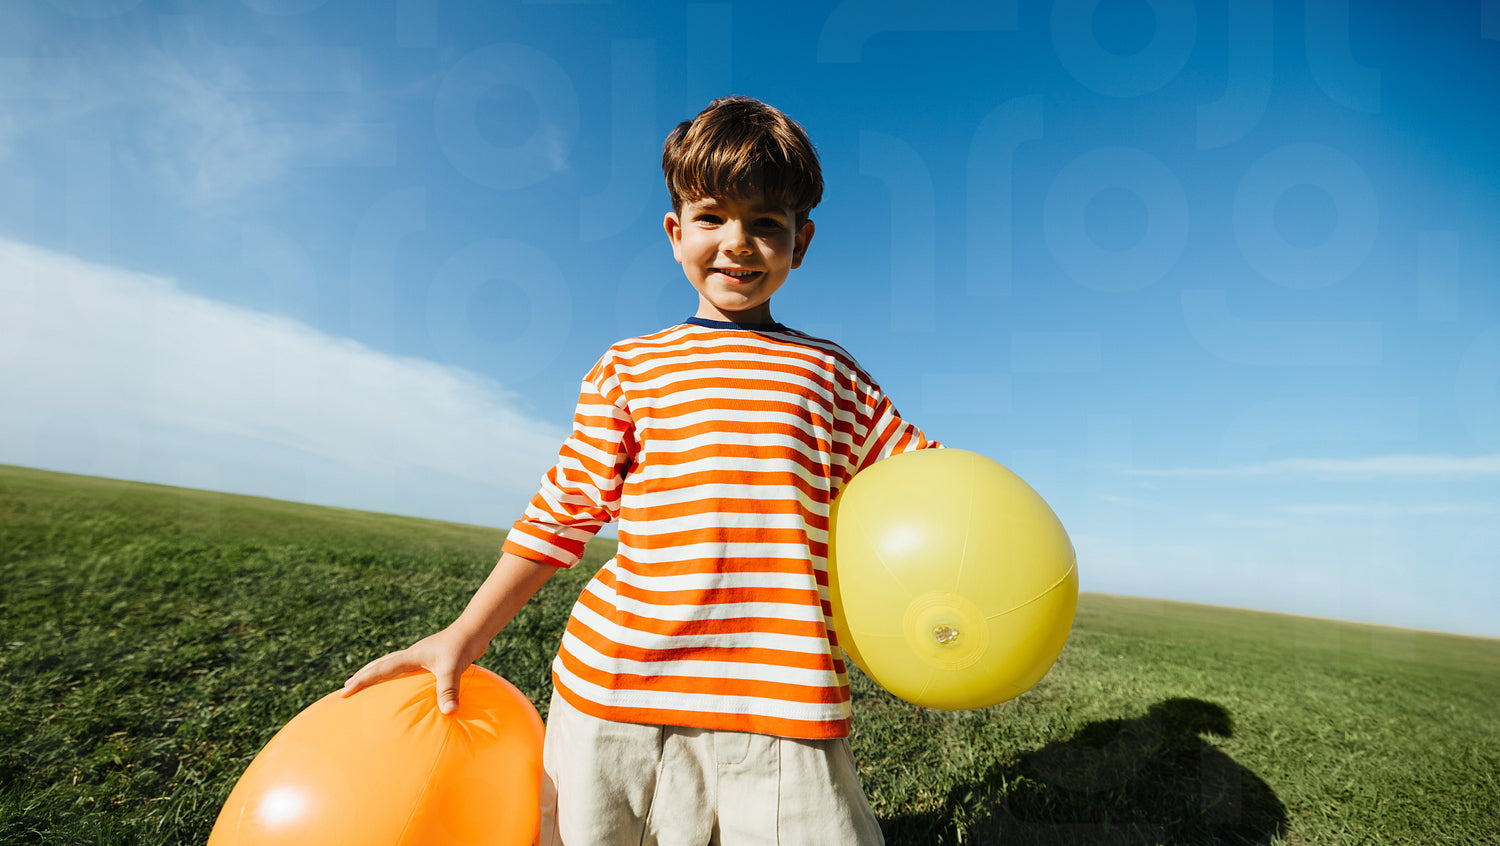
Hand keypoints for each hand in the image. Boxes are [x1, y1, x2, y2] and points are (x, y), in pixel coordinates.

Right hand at [340, 626, 486, 714]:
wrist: (475, 629)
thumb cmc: (463, 646)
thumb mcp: (453, 668)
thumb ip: (449, 690)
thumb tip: (448, 712)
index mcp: (410, 657)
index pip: (380, 670)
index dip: (361, 681)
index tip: (344, 691)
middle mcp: (412, 655)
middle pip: (380, 665)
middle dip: (363, 676)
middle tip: (346, 686)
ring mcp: (420, 655)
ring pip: (391, 664)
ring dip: (377, 673)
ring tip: (366, 681)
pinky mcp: (430, 658)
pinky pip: (406, 668)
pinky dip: (397, 675)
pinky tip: (403, 683)